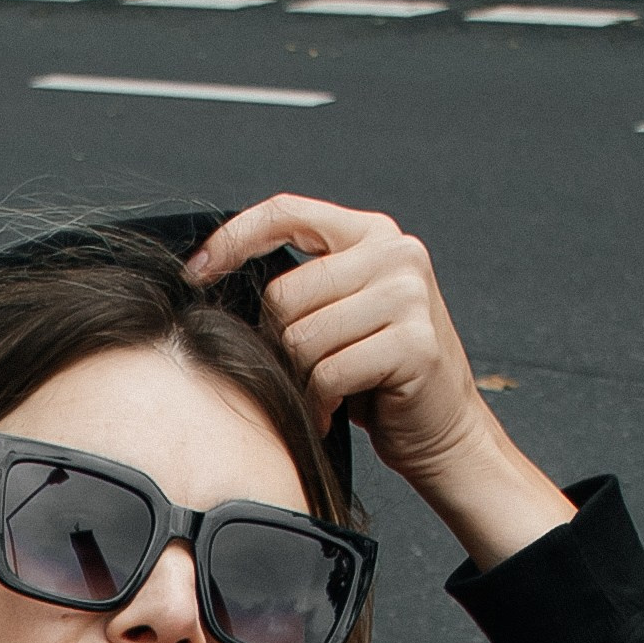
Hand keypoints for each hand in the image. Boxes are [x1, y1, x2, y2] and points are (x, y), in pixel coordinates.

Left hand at [187, 195, 574, 571]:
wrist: (446, 430)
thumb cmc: (383, 379)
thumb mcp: (344, 314)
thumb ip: (308, 286)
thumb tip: (217, 280)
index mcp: (371, 234)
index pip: (286, 212)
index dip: (234, 239)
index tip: (197, 272)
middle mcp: (395, 253)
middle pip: (285, 294)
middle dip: (282, 343)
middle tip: (306, 370)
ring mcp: (408, 295)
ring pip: (302, 337)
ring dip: (303, 378)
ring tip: (326, 391)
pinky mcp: (412, 342)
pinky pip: (329, 373)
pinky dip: (322, 402)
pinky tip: (335, 409)